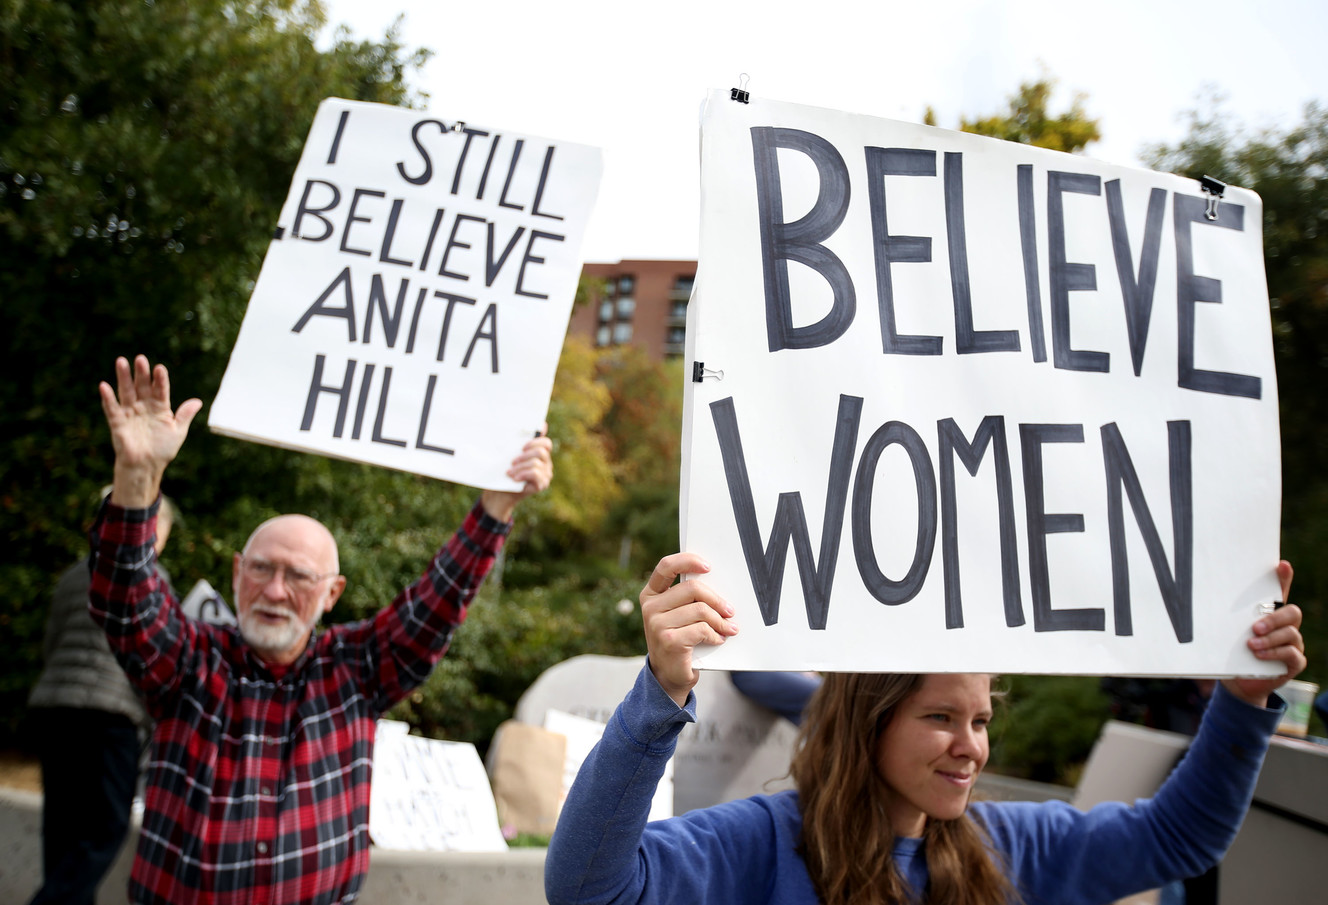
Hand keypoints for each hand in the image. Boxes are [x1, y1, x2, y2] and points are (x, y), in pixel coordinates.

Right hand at [99, 355, 201, 506]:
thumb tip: (197, 401)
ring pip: (126, 392)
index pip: (160, 390)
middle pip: (142, 386)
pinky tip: (104, 386)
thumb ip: (185, 415)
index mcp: (160, 407)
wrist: (147, 466)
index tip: (160, 368)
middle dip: (141, 373)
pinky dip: (108, 398)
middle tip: (141, 359)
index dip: (160, 380)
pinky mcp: (118, 423)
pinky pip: (112, 409)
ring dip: (123, 378)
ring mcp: (130, 413)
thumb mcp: (178, 431)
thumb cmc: (162, 449)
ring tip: (121, 362)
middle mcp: (144, 407)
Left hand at [479, 424, 552, 521]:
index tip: (522, 447)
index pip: (546, 443)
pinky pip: (535, 474)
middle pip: (541, 451)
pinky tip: (515, 478)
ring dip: (520, 467)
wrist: (500, 494)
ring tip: (510, 472)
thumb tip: (524, 431)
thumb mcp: (509, 457)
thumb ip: (517, 444)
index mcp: (540, 454)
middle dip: (524, 456)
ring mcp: (546, 474)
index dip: (535, 442)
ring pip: (536, 463)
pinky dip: (523, 474)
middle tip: (512, 461)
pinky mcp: (542, 484)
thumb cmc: (505, 473)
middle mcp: (546, 463)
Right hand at [640, 553, 738, 706]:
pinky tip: (718, 640)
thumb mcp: (678, 615)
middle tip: (730, 611)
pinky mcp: (669, 640)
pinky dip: (716, 635)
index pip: (666, 566)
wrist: (668, 676)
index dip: (688, 561)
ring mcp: (657, 624)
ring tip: (728, 629)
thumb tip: (719, 585)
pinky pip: (702, 629)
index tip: (708, 566)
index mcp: (651, 594)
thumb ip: (688, 599)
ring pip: (701, 610)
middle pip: (692, 588)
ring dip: (720, 621)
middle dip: (717, 600)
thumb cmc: (679, 639)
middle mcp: (650, 607)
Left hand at [1222, 561, 1306, 707]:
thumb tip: (1197, 598)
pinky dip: (1275, 653)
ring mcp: (1293, 644)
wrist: (1239, 681)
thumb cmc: (1234, 651)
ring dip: (1270, 639)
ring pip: (1291, 634)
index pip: (1281, 591)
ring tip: (1251, 644)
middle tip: (1254, 626)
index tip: (1281, 565)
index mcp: (1270, 613)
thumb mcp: (1228, 632)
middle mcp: (1286, 626)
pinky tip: (1259, 655)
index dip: (1284, 578)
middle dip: (1273, 618)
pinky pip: (1292, 655)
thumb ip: (1224, 616)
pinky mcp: (1294, 662)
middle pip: (1292, 613)